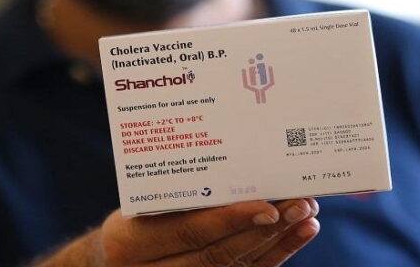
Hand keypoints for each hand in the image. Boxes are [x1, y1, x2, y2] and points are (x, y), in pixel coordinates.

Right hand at [96, 198, 319, 266]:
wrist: (113, 258)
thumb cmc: (132, 216)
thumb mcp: (138, 201)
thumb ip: (176, 193)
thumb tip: (234, 162)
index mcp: (129, 241)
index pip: (188, 232)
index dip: (229, 220)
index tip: (268, 204)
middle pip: (216, 255)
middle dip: (263, 230)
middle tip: (299, 203)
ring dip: (275, 242)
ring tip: (306, 216)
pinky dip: (273, 256)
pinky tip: (297, 235)